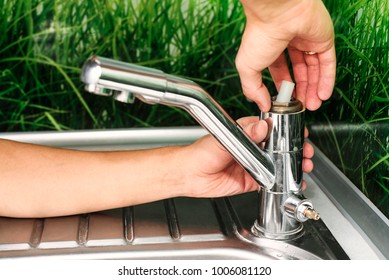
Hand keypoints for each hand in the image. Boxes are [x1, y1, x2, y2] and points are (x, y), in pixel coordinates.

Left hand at [183, 117, 313, 197]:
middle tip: (306, 152)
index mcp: (246, 132)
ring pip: (277, 164)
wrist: (190, 175)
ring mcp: (253, 164)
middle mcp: (252, 147)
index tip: (300, 131)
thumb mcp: (224, 139)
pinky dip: (282, 182)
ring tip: (304, 166)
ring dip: (292, 165)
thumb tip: (262, 126)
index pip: (272, 128)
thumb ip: (245, 134)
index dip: (287, 130)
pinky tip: (293, 181)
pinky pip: (270, 181)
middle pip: (279, 147)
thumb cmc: (201, 152)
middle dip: (295, 149)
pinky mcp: (251, 180)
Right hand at [235, 0, 335, 111]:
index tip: (285, 102)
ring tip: (313, 105)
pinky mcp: (324, 39)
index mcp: (270, 48)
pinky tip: (323, 95)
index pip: (280, 70)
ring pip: (314, 69)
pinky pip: (328, 63)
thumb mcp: (247, 68)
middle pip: (300, 71)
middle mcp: (290, 43)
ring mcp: (308, 41)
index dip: (283, 87)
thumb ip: (252, 89)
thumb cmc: (260, 35)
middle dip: (301, 91)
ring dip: (314, 89)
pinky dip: (327, 80)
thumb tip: (262, 106)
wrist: (279, 12)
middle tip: (302, 107)